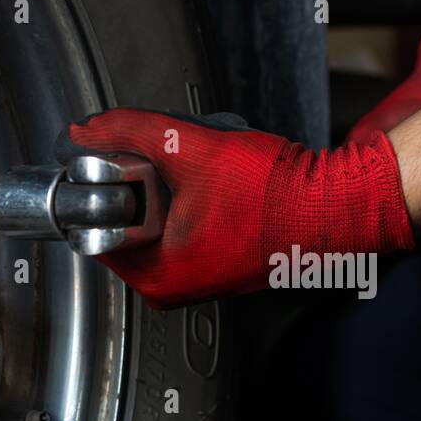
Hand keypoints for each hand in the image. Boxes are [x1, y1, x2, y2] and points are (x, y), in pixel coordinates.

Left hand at [62, 109, 414, 308]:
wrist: (333, 206)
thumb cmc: (277, 195)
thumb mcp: (192, 149)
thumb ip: (132, 133)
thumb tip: (88, 130)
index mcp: (157, 278)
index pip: (96, 228)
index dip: (105, 184)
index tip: (122, 159)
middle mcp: (174, 291)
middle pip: (128, 223)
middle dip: (143, 185)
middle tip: (174, 164)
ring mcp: (198, 282)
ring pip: (157, 223)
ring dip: (168, 191)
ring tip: (202, 174)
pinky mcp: (219, 267)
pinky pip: (184, 230)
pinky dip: (190, 203)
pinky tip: (216, 185)